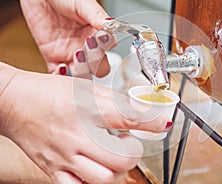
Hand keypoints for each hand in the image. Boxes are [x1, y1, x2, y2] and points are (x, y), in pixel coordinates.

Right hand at [0, 66, 170, 182]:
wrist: (15, 103)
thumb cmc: (49, 93)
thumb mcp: (87, 89)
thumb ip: (117, 102)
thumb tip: (145, 110)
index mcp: (86, 108)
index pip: (129, 116)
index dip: (153, 120)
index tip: (164, 123)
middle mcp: (76, 135)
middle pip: (121, 158)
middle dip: (133, 152)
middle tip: (129, 144)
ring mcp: (64, 156)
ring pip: (104, 178)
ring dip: (117, 169)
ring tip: (113, 157)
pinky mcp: (53, 169)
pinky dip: (94, 182)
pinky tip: (95, 169)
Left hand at [16, 0, 108, 73]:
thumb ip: (95, 14)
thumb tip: (110, 25)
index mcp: (96, 31)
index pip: (108, 47)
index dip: (105, 47)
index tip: (99, 39)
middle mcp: (86, 45)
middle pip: (98, 66)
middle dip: (94, 63)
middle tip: (85, 51)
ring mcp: (70, 52)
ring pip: (81, 73)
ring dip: (81, 71)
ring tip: (75, 56)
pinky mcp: (52, 56)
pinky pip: (58, 73)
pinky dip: (61, 77)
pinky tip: (61, 68)